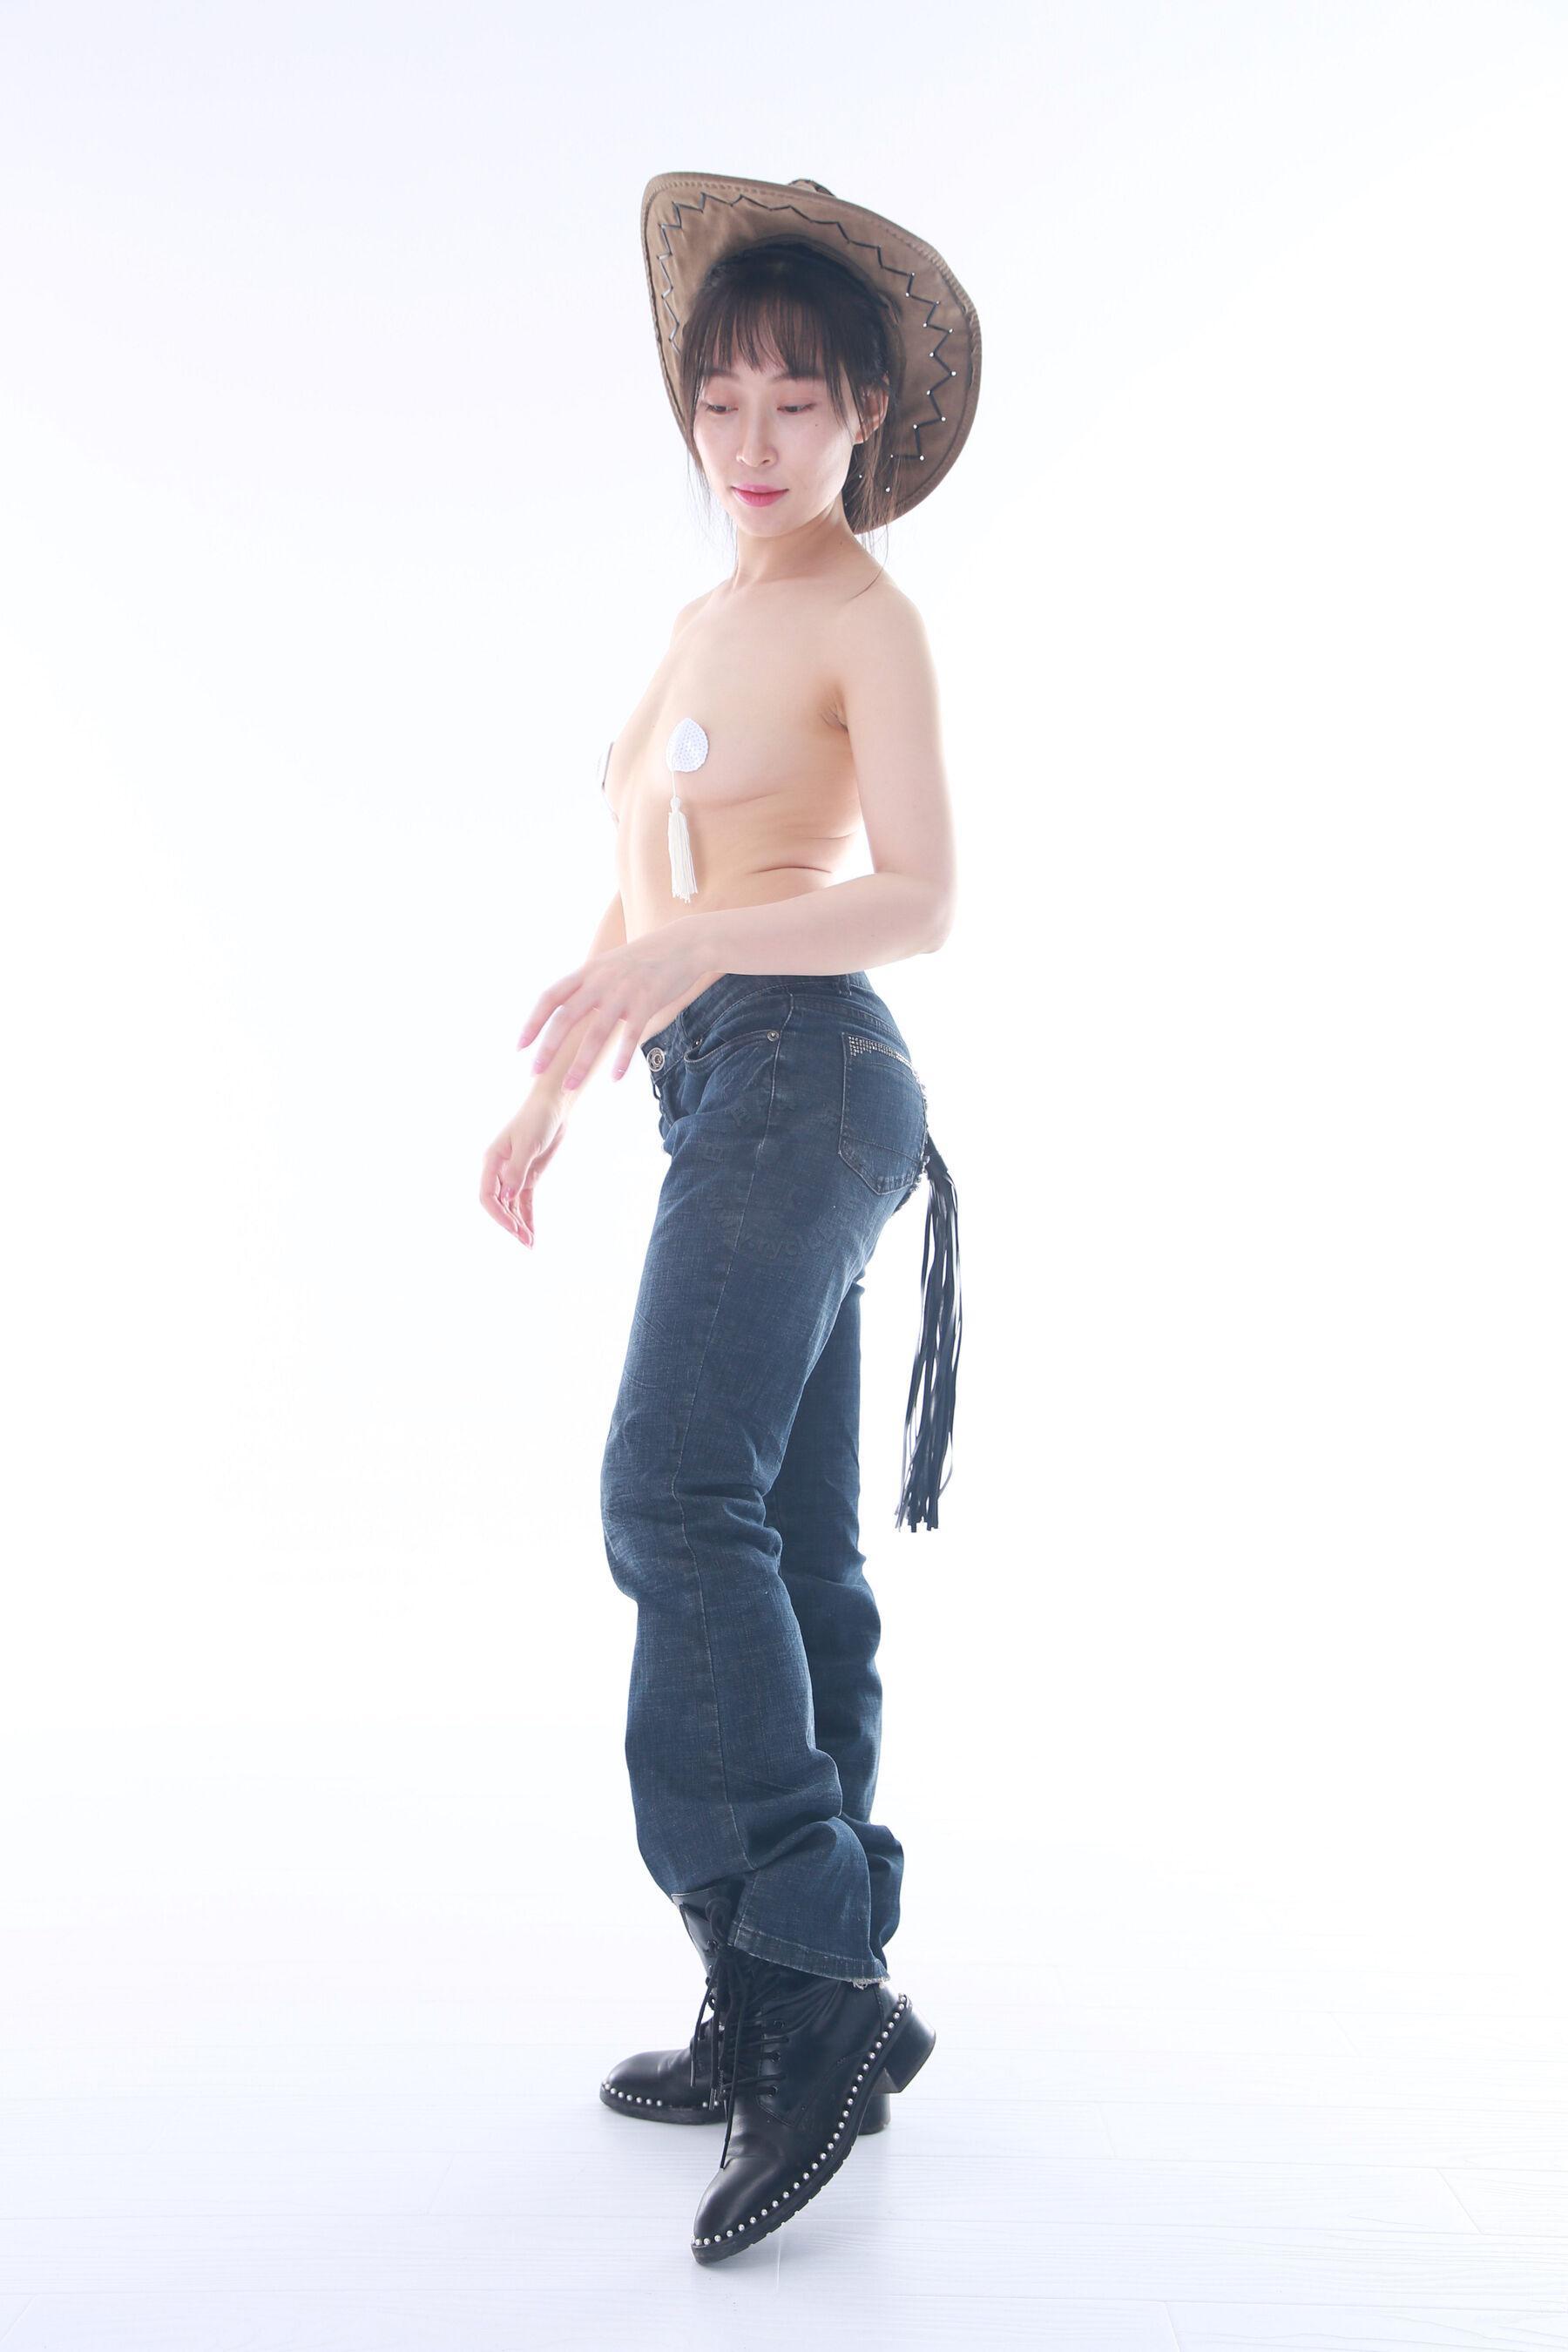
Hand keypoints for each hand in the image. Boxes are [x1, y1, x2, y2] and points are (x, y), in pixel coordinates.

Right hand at [480, 1094, 568, 1248]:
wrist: (553, 1109)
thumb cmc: (537, 1120)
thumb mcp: (528, 1145)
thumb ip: (517, 1171)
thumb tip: (507, 1197)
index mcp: (492, 1161)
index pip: (487, 1195)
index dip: (497, 1214)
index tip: (512, 1227)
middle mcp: (499, 1171)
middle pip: (498, 1204)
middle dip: (509, 1223)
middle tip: (524, 1241)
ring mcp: (513, 1175)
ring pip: (511, 1206)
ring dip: (518, 1224)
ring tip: (529, 1243)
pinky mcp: (527, 1178)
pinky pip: (524, 1202)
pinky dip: (527, 1217)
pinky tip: (531, 1232)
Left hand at [516, 926, 709, 1087]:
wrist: (682, 945)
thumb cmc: (643, 960)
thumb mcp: (607, 966)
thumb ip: (587, 985)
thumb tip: (566, 1008)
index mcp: (587, 972)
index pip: (550, 998)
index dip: (533, 1022)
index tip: (520, 1047)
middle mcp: (600, 981)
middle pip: (566, 1017)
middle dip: (548, 1047)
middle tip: (535, 1072)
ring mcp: (624, 991)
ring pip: (596, 1032)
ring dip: (581, 1062)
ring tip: (570, 1086)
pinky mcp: (647, 1002)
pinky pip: (630, 1035)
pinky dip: (621, 1059)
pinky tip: (615, 1078)